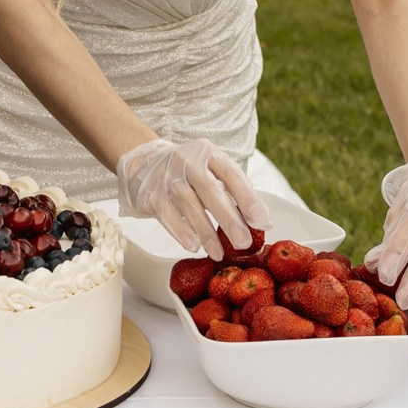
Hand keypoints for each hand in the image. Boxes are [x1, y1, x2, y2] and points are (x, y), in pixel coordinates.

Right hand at [114, 137, 269, 255]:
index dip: (247, 198)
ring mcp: (166, 176)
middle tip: (243, 242)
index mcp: (209, 154)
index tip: (261, 220)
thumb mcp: (211, 172)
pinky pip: (166, 214)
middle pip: (210, 189)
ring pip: (188, 204)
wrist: (144, 162)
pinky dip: (180, 231)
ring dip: (205, 231)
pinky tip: (192, 245)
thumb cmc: (188, 173)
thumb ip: (235, 192)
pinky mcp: (150, 193)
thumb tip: (262, 221)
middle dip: (228, 218)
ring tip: (219, 253)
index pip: (231, 174)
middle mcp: (187, 161)